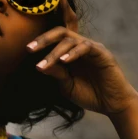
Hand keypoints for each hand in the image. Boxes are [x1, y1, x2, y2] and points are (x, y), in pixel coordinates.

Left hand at [26, 0, 137, 114]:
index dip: (42, 38)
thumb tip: (39, 65)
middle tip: (29, 49)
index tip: (25, 48)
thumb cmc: (90, 95)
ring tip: (43, 65)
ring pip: (70, 40)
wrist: (112, 105)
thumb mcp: (66, 85)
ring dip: (54, 52)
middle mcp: (80, 46)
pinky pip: (86, 47)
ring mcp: (92, 48)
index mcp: (71, 52)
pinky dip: (73, 53)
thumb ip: (56, 73)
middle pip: (60, 33)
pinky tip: (64, 61)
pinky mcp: (102, 53)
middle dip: (43, 39)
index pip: (56, 38)